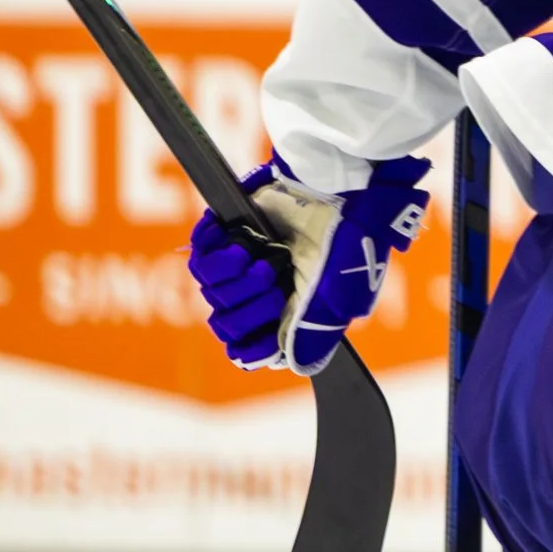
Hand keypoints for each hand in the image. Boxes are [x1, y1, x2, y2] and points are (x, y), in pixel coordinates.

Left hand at [187, 156, 432, 374]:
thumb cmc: (352, 242)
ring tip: (256, 255)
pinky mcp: (232, 232)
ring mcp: (248, 262)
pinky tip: (236, 241)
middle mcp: (267, 290)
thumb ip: (312, 333)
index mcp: (293, 311)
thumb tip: (293, 364)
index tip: (264, 331)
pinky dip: (212, 249)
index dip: (250, 347)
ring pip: (211, 291)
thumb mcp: (338, 296)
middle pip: (227, 323)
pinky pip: (200, 253)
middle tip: (272, 277)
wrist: (345, 187)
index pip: (250, 347)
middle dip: (246, 306)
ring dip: (232, 276)